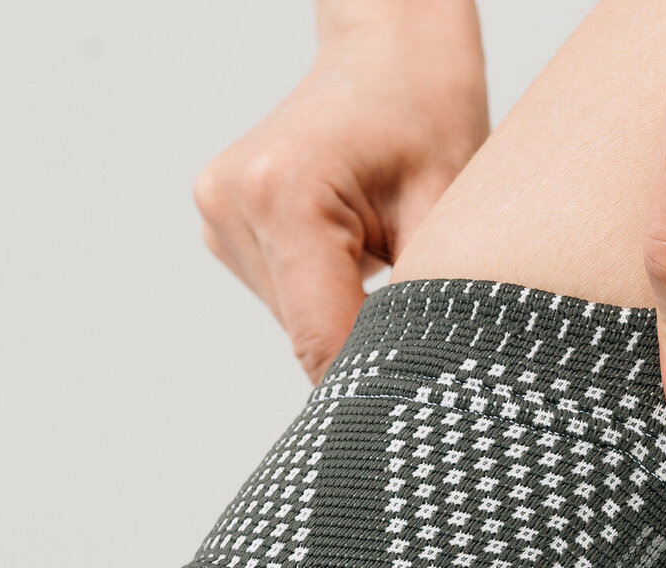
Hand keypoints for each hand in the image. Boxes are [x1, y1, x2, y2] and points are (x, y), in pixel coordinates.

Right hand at [194, 0, 488, 381]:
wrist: (388, 47)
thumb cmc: (427, 113)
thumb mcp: (446, 214)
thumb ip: (425, 309)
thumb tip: (423, 401)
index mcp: (284, 195)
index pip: (323, 343)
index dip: (371, 390)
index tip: (412, 423)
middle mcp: (235, 205)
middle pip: (308, 338)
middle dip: (365, 348)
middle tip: (422, 336)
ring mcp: (219, 218)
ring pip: (296, 327)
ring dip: (344, 320)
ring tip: (383, 260)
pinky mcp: (221, 229)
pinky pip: (285, 300)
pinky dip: (324, 297)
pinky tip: (352, 253)